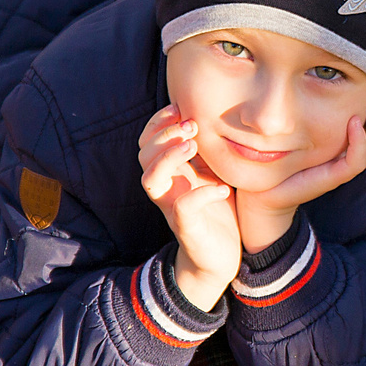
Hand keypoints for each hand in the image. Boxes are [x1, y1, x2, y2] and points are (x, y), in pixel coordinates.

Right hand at [139, 104, 241, 308]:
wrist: (221, 256)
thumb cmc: (218, 210)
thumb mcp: (214, 172)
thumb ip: (209, 149)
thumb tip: (218, 114)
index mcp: (171, 172)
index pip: (149, 141)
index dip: (157, 123)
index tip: (179, 108)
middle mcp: (166, 187)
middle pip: (144, 155)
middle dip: (163, 135)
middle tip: (191, 126)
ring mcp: (172, 207)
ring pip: (151, 180)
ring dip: (168, 158)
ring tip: (193, 146)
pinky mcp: (187, 228)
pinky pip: (182, 209)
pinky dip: (201, 195)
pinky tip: (221, 188)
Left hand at [229, 77, 365, 244]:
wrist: (266, 192)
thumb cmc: (286, 157)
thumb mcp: (306, 127)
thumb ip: (319, 109)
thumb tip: (324, 75)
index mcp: (352, 144)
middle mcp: (354, 155)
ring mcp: (345, 168)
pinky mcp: (334, 178)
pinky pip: (355, 161)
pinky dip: (358, 141)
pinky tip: (354, 121)